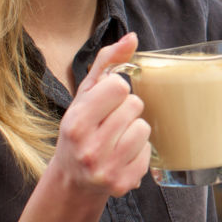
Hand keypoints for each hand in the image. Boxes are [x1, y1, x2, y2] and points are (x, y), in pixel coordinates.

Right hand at [48, 32, 150, 198]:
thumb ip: (107, 63)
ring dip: (134, 129)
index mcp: (75, 123)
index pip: (119, 86)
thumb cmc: (81, 129)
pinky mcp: (123, 183)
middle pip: (135, 106)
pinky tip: (121, 156)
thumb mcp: (85, 95)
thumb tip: (132, 38)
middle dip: (126, 110)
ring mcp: (106, 169)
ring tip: (116, 138)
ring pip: (144, 128)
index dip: (116, 91)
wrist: (73, 180)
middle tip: (110, 122)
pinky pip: (149, 153)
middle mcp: (89, 149)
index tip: (105, 102)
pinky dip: (140, 152)